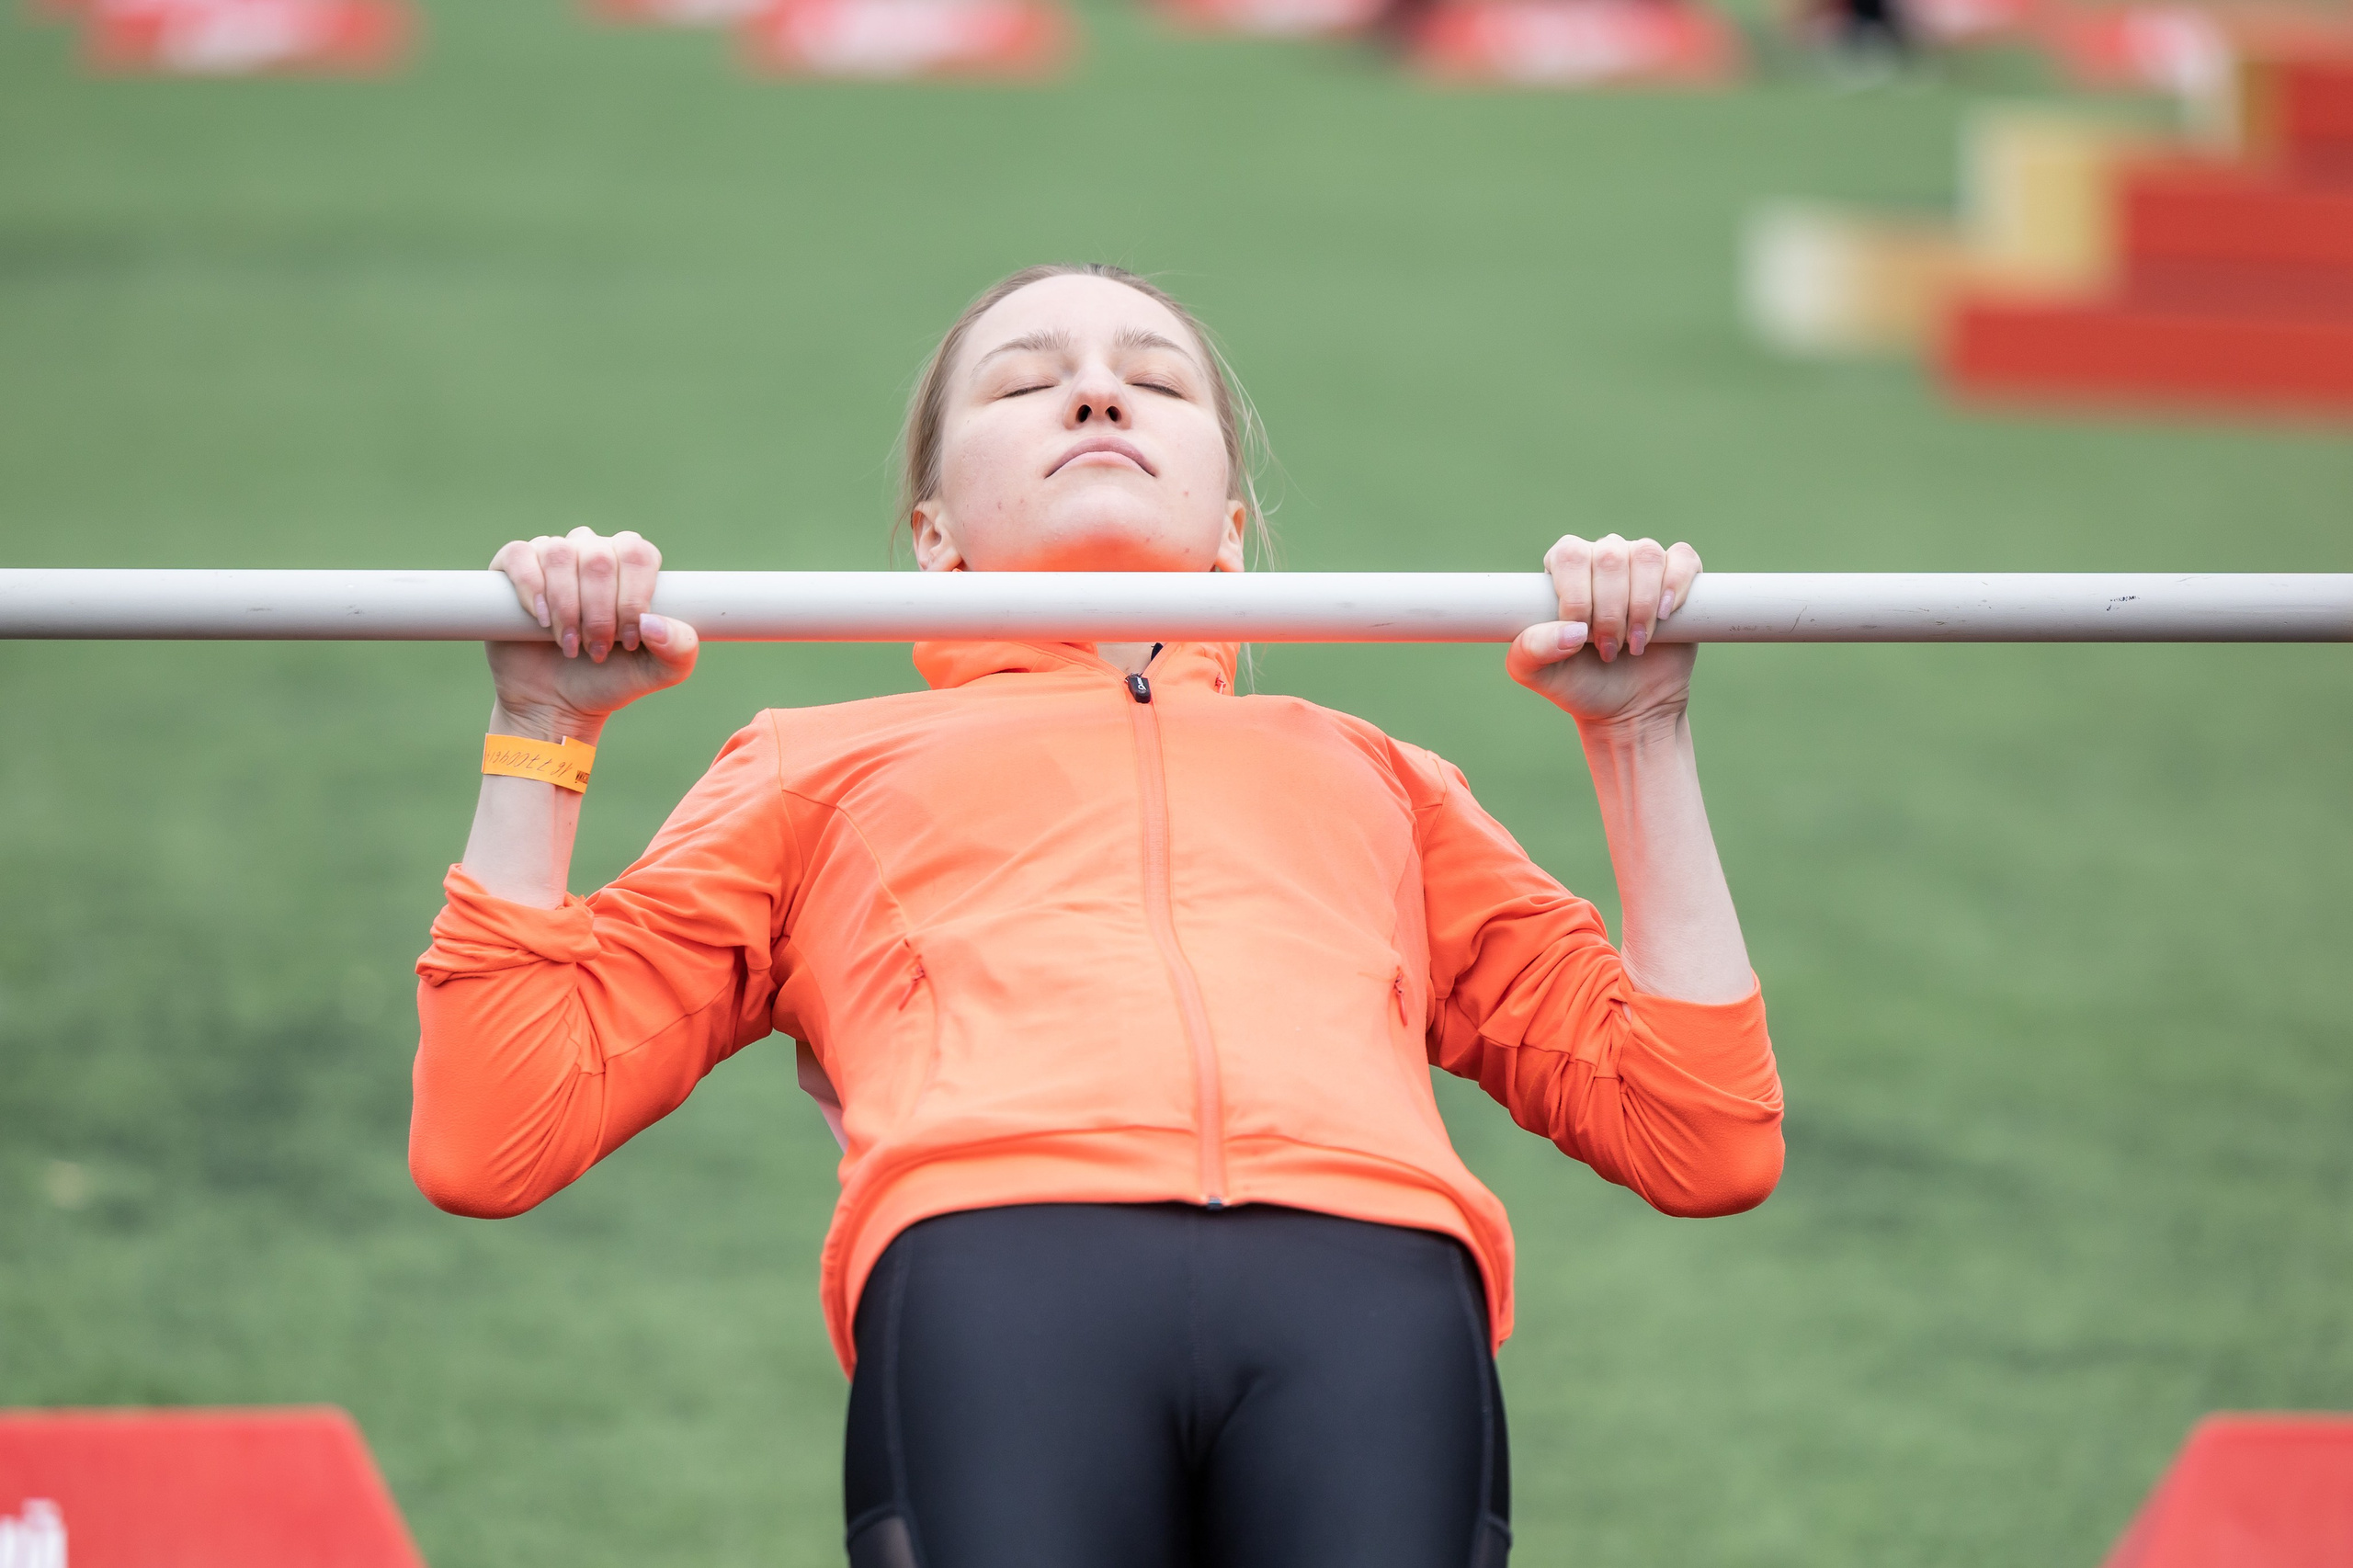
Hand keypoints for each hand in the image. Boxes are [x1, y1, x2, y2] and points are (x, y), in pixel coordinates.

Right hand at [485, 528, 696, 736]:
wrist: (557, 701)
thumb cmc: (610, 678)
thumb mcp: (660, 672)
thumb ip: (680, 649)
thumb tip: (652, 622)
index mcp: (633, 564)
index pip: (638, 555)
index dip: (633, 598)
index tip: (629, 639)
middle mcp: (594, 551)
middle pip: (599, 557)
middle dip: (599, 611)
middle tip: (598, 649)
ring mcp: (553, 556)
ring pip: (560, 554)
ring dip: (566, 606)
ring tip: (571, 644)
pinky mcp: (514, 567)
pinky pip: (520, 555)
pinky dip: (531, 587)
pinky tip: (541, 620)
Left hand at [1508, 534, 1702, 728]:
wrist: (1629, 706)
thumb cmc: (1579, 683)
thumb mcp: (1536, 673)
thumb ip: (1531, 649)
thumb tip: (1571, 629)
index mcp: (1563, 568)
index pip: (1570, 556)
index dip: (1578, 597)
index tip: (1581, 636)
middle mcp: (1601, 557)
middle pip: (1610, 556)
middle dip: (1610, 611)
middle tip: (1607, 649)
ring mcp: (1640, 564)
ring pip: (1646, 555)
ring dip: (1642, 606)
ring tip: (1635, 644)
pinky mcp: (1677, 577)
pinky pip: (1683, 558)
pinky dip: (1676, 584)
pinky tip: (1665, 615)